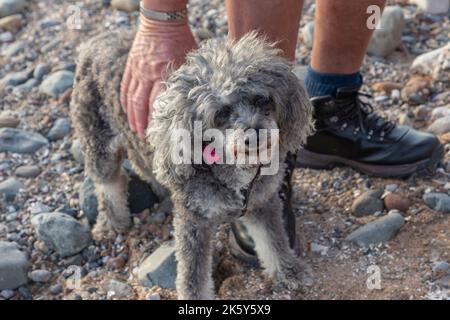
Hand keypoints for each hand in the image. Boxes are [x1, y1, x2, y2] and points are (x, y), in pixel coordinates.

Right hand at [120, 15, 196, 137]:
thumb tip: (197, 100)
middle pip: (141, 105)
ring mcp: (137, 71)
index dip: (158, 120)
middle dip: (142, 123)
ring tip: (135, 129)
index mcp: (163, 74)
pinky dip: (124, 101)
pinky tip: (126, 110)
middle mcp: (147, 75)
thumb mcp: (191, 60)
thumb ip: (189, 80)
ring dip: (132, 116)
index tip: (162, 132)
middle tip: (145, 137)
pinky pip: (125, 87)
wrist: (162, 20)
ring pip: (131, 98)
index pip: (158, 103)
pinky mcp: (131, 66)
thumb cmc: (182, 40)